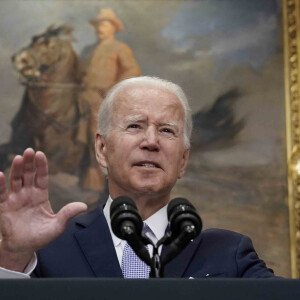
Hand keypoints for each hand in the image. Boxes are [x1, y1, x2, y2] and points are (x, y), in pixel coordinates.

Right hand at [0, 148, 86, 271]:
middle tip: (29, 151)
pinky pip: (1, 194)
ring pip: (16, 181)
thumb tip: (84, 206)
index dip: (41, 166)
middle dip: (29, 163)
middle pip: (28, 175)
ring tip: (19, 158)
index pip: (42, 177)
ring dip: (17, 169)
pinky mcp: (5, 207)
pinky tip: (0, 175)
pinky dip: (0, 185)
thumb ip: (68, 214)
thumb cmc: (41, 236)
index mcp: (40, 195)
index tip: (40, 154)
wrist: (24, 248)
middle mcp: (28, 194)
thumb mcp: (58, 225)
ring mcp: (16, 199)